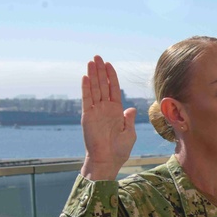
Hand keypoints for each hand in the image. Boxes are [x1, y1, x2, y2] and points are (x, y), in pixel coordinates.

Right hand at [80, 55, 136, 180]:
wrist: (107, 160)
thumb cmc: (119, 150)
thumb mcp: (129, 133)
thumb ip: (129, 119)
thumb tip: (131, 108)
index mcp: (116, 111)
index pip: (114, 89)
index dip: (111, 77)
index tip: (109, 64)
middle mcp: (105, 109)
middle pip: (103, 85)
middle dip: (100, 71)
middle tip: (97, 56)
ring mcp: (96, 111)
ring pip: (94, 89)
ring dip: (93, 75)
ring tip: (91, 62)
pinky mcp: (88, 116)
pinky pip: (87, 100)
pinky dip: (86, 88)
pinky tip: (85, 77)